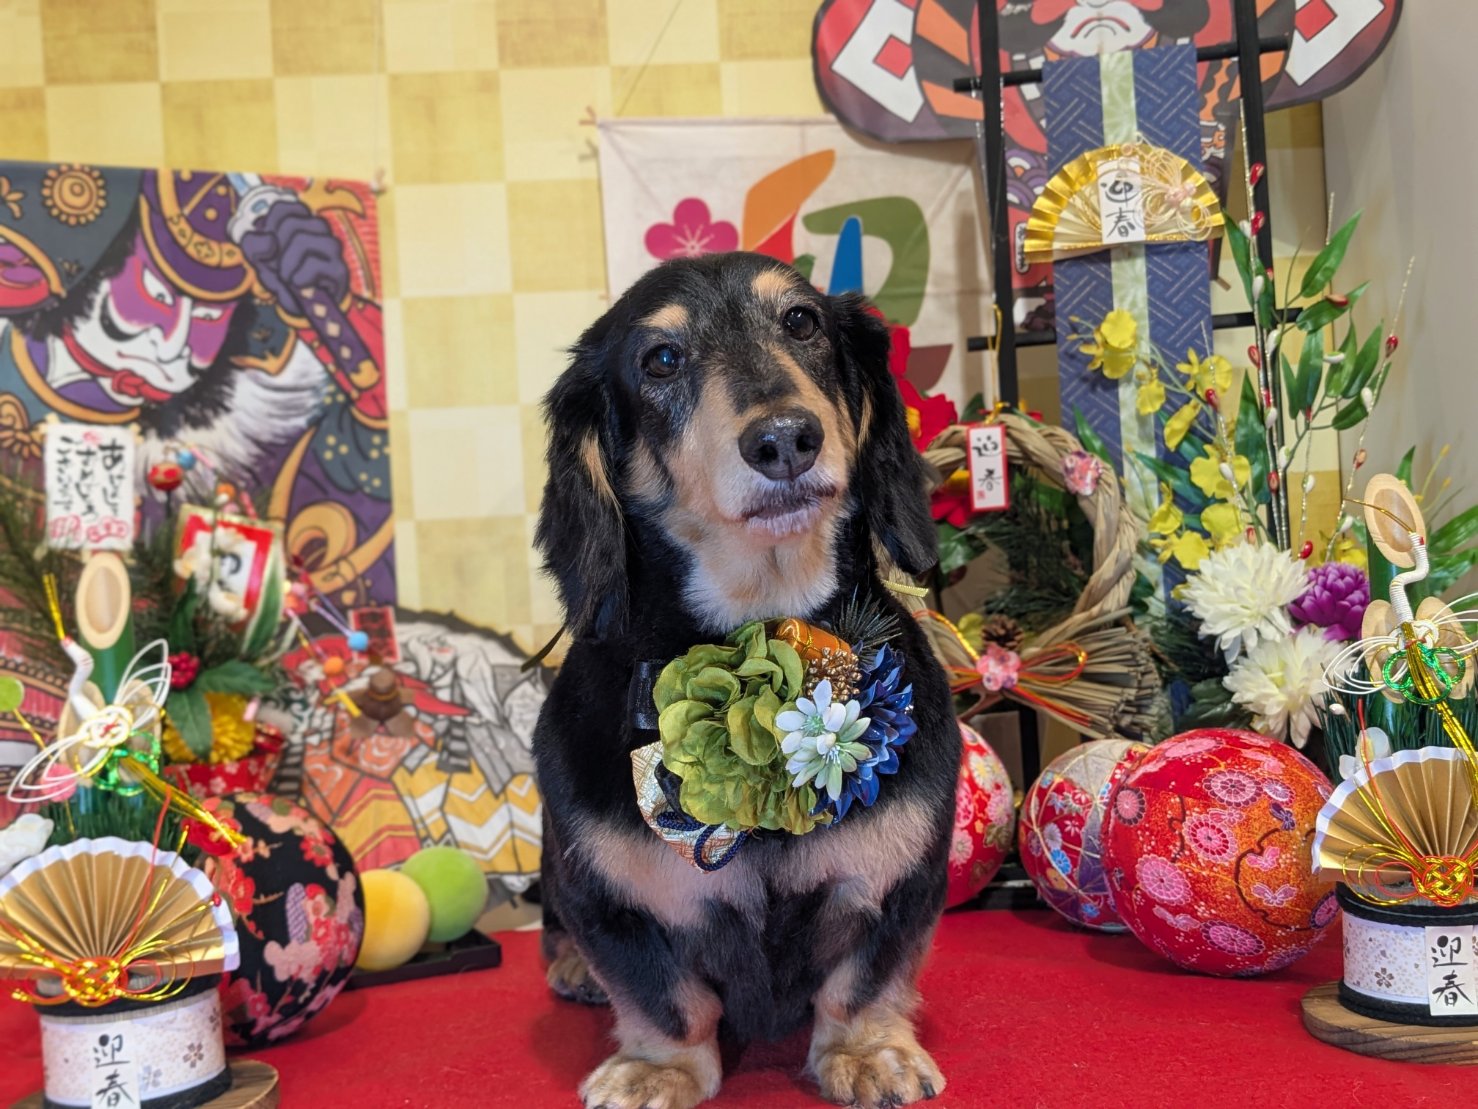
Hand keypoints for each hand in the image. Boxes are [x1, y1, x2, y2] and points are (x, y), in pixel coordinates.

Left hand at [238, 198, 349, 315]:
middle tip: (280, 268)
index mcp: (301, 219)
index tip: (270, 248)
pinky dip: (298, 279)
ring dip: (287, 265)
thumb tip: (269, 242)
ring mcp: (333, 248)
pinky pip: (312, 265)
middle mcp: (321, 229)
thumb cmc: (284, 276)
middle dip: (277, 251)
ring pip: (302, 240)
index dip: (268, 229)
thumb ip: (253, 244)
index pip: (282, 208)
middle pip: (290, 224)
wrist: (303, 307)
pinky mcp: (339, 269)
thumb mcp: (260, 259)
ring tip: (289, 278)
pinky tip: (300, 286)